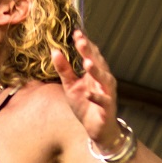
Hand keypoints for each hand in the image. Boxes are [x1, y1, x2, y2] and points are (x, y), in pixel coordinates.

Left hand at [52, 28, 122, 152]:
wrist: (97, 129)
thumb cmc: (85, 105)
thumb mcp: (71, 86)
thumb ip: (64, 70)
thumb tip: (54, 51)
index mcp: (94, 72)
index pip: (90, 54)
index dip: (84, 44)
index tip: (76, 32)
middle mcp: (103, 80)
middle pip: (98, 62)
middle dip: (90, 52)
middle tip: (81, 41)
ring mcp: (107, 93)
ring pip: (104, 79)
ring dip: (96, 71)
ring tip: (87, 63)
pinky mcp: (107, 108)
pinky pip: (103, 101)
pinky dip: (96, 97)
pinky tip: (88, 93)